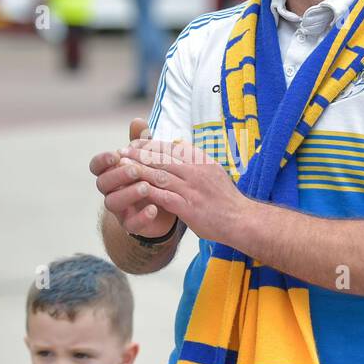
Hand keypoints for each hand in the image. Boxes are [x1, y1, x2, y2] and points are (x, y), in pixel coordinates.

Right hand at [90, 117, 178, 238]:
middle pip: (102, 183)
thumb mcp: (148, 158)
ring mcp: (119, 209)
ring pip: (112, 203)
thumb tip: (138, 121)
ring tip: (146, 187)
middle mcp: (111, 190)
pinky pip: (131, 224)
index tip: (115, 155)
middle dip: (117, 175)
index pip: (96, 166)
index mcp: (111, 172)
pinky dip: (142, 217)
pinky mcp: (131, 224)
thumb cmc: (150, 177)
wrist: (163, 208)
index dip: (102, 160)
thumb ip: (141, 142)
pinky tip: (154, 208)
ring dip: (128, 194)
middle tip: (135, 170)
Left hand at [119, 137, 248, 244]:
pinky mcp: (188, 207)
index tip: (134, 142)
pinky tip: (133, 190)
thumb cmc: (225, 198)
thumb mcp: (213, 171)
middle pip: (162, 158)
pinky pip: (162, 196)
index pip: (171, 147)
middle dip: (139, 154)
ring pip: (159, 175)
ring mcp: (191, 189)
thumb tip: (179, 144)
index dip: (150, 144)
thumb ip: (195, 159)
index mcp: (201, 161)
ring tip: (121, 167)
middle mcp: (196, 171)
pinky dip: (146, 191)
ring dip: (138, 170)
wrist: (241, 220)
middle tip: (122, 151)